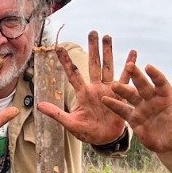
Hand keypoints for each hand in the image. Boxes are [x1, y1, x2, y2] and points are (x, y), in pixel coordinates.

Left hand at [35, 31, 131, 145]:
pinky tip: (133, 54)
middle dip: (93, 48)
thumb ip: (57, 114)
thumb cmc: (87, 132)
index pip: (73, 74)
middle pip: (93, 64)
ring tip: (107, 36)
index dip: (66, 61)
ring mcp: (108, 90)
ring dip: (108, 52)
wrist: (105, 140)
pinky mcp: (121, 95)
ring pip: (108, 67)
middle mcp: (95, 88)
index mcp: (83, 94)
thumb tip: (38, 106)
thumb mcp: (71, 124)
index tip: (58, 47)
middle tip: (92, 32)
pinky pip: (126, 79)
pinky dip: (130, 66)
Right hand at [104, 60, 171, 153]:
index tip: (149, 67)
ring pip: (131, 96)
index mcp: (167, 98)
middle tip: (130, 66)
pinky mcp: (134, 119)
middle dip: (137, 77)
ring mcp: (142, 108)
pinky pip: (123, 111)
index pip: (161, 84)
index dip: (156, 76)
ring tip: (113, 84)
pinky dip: (114, 105)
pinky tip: (103, 99)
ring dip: (123, 90)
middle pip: (144, 86)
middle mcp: (153, 100)